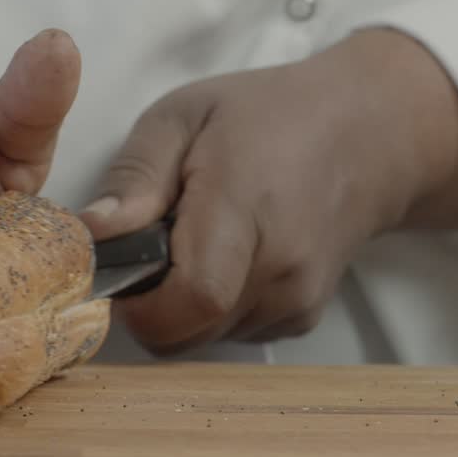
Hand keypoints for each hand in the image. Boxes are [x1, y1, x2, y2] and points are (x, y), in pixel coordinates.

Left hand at [81, 28, 457, 353]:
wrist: (366, 137)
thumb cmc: (268, 116)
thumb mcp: (185, 116)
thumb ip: (136, 175)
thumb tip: (91, 234)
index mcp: (245, 209)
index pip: (190, 299)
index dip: (139, 302)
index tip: (121, 267)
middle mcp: (281, 269)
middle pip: (186, 334)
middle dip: (149, 306)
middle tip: (152, 249)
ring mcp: (298, 300)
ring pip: (205, 340)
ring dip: (181, 308)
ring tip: (196, 245)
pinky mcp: (303, 318)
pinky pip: (232, 335)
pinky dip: (214, 310)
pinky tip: (228, 258)